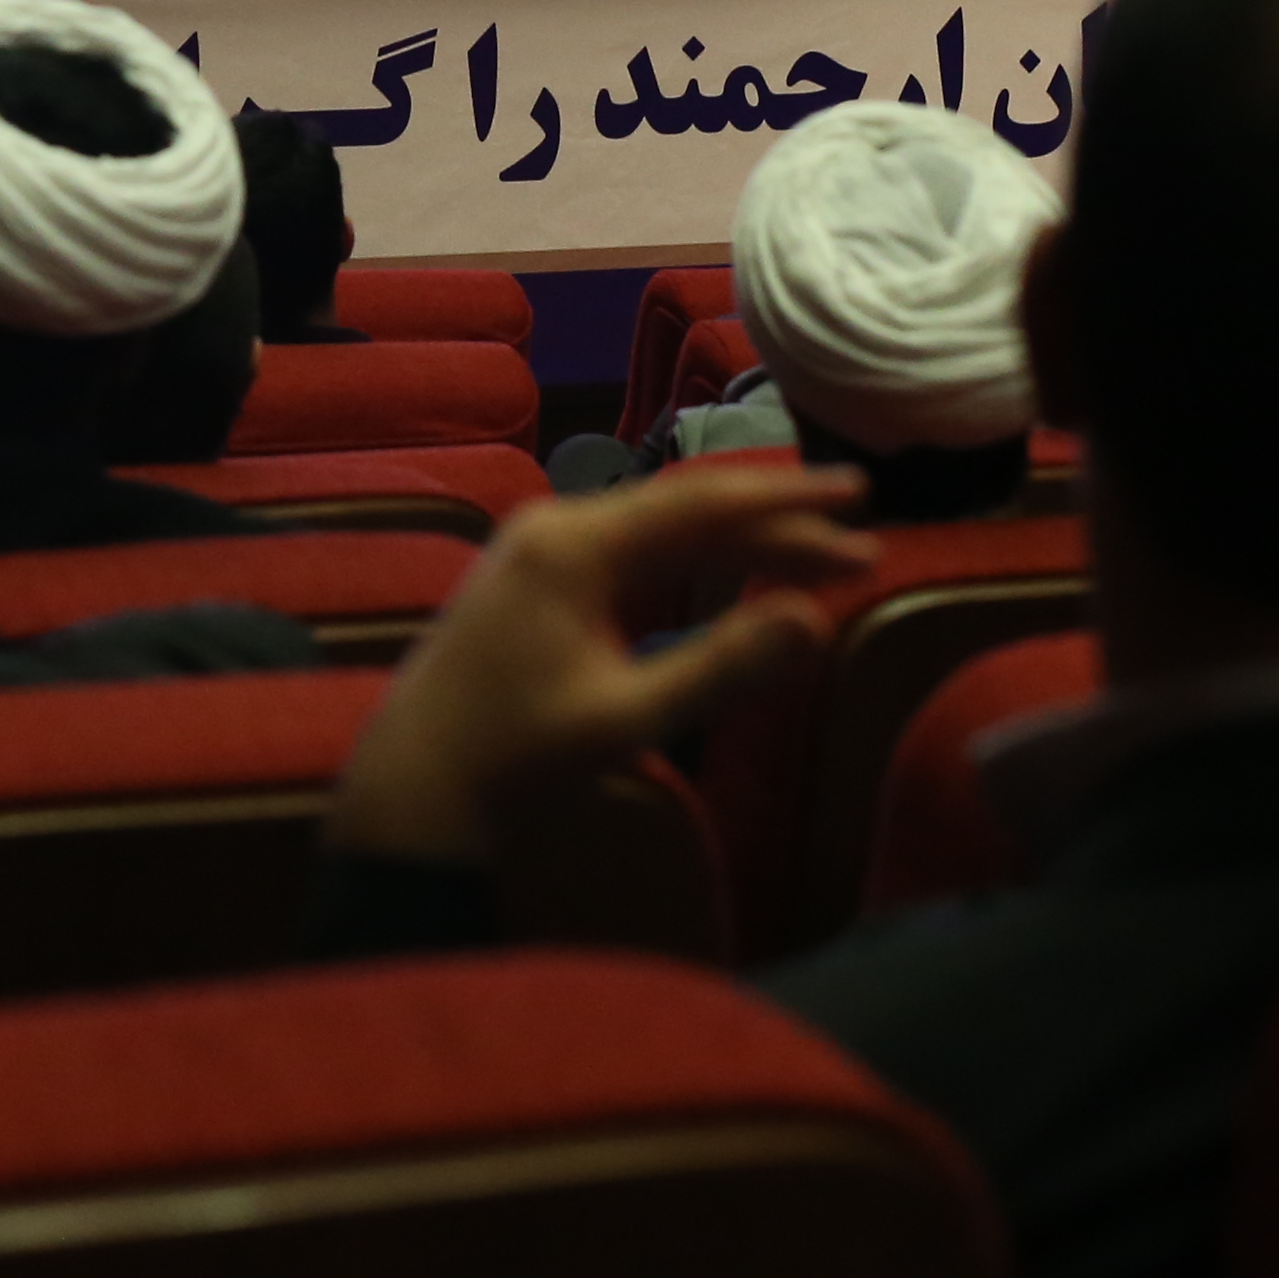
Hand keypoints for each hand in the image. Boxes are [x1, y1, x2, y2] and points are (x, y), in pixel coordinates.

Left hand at [328, 465, 875, 866]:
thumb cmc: (519, 756)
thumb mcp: (630, 717)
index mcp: (575, 546)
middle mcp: (557, 526)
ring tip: (820, 557)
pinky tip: (739, 573)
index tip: (856, 496)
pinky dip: (694, 560)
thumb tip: (814, 622)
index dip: (786, 501)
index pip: (702, 504)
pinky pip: (634, 548)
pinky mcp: (540, 574)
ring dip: (739, 541)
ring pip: (662, 528)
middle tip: (860, 529)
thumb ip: (722, 666)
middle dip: (776, 520)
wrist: (418, 781)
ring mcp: (543, 546)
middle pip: (688, 509)